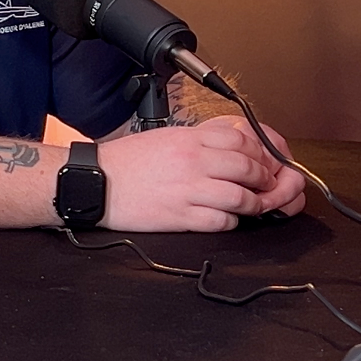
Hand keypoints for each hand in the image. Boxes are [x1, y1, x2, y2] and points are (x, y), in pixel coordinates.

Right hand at [97, 120, 305, 231]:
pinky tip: (226, 219)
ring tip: (251, 206)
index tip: (261, 162)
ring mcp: (188, 190)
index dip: (259, 153)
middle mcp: (192, 161)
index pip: (242, 140)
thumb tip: (229, 149)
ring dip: (254, 204)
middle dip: (264, 180)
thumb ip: (197, 142)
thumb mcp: (163, 138)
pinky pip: (221, 221)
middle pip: (248, 168)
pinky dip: (231, 222)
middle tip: (265, 186)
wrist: (95, 182)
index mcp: (188, 139)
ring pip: (241, 197)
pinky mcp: (181, 216)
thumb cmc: (126, 162)